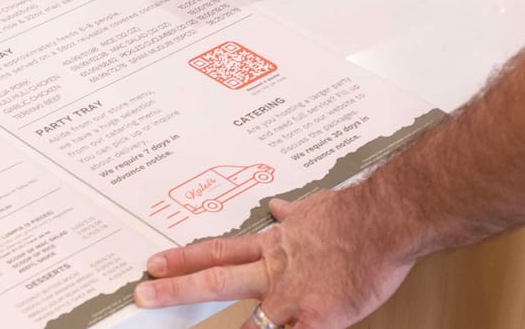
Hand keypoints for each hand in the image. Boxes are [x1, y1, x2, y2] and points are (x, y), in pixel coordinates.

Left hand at [133, 191, 414, 328]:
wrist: (382, 222)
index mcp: (273, 246)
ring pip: (247, 320)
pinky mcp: (315, 319)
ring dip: (227, 328)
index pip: (217, 252)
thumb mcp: (313, 207)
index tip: (156, 264)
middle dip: (175, 290)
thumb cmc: (354, 215)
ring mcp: (291, 297)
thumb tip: (275, 207)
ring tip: (188, 328)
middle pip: (214, 280)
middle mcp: (274, 271)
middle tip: (142, 294)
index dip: (184, 259)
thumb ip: (292, 214)